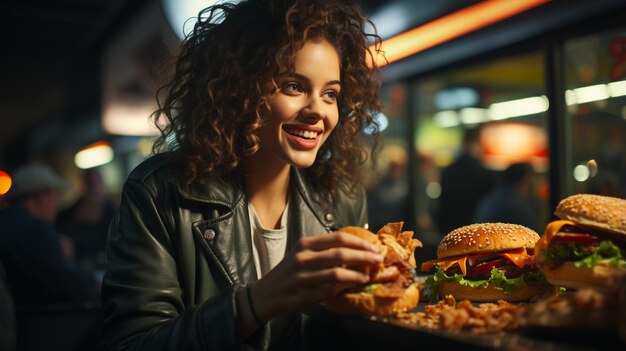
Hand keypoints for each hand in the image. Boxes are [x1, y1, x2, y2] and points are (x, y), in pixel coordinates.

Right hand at [248, 231, 381, 321]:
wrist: (265, 294)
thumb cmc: (289, 272)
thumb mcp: (303, 254)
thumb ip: (325, 250)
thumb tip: (356, 249)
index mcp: (305, 244)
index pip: (338, 238)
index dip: (359, 242)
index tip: (373, 247)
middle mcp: (302, 258)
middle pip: (340, 254)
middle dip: (363, 257)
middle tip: (378, 260)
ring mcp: (301, 277)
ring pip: (336, 273)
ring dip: (356, 275)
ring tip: (367, 276)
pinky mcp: (302, 295)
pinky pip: (328, 291)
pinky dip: (342, 289)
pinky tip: (350, 288)